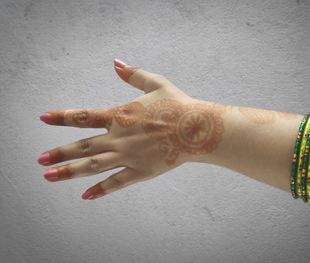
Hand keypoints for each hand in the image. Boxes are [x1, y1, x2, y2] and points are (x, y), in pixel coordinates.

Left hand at [38, 58, 225, 199]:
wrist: (196, 128)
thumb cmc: (179, 105)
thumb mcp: (156, 83)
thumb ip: (134, 74)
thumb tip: (116, 63)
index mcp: (121, 116)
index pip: (84, 116)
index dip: (62, 116)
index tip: (44, 118)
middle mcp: (119, 137)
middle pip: (83, 146)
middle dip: (60, 153)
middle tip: (40, 160)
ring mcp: (129, 156)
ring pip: (93, 166)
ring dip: (70, 171)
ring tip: (49, 177)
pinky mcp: (141, 171)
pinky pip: (117, 182)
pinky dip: (101, 189)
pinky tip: (86, 196)